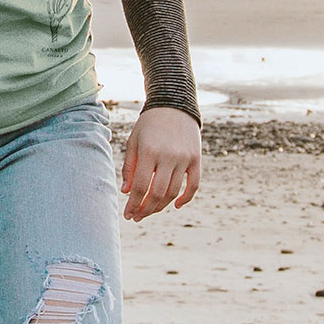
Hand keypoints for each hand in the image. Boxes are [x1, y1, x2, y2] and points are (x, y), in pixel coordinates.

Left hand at [121, 107, 200, 221]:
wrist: (173, 106)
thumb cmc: (148, 125)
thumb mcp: (134, 142)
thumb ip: (129, 167)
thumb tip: (127, 192)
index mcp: (149, 151)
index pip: (141, 186)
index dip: (133, 204)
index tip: (127, 215)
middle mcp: (168, 156)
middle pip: (157, 193)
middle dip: (146, 209)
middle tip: (137, 217)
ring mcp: (184, 158)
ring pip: (174, 192)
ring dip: (161, 206)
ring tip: (150, 211)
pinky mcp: (196, 159)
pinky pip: (193, 185)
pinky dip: (186, 198)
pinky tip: (174, 206)